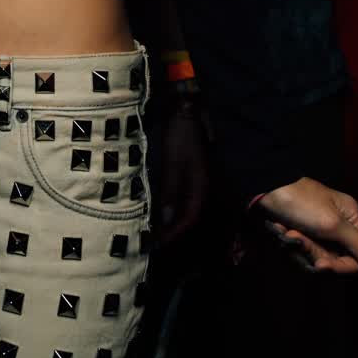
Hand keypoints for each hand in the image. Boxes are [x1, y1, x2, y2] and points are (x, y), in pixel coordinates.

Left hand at [155, 104, 210, 246]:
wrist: (187, 112)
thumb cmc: (180, 136)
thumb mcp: (172, 163)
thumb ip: (170, 191)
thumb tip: (166, 220)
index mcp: (200, 187)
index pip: (188, 219)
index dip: (172, 234)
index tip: (157, 245)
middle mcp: (202, 188)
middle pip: (190, 217)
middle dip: (173, 232)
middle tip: (154, 244)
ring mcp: (197, 181)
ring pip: (187, 209)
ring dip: (172, 222)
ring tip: (156, 233)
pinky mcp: (191, 175)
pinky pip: (184, 198)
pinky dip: (172, 209)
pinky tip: (161, 212)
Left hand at [253, 175, 357, 275]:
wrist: (265, 188)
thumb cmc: (301, 201)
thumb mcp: (332, 224)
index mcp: (351, 219)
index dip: (341, 266)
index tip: (321, 265)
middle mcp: (339, 226)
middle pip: (334, 260)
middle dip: (312, 253)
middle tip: (297, 238)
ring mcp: (319, 231)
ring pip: (314, 258)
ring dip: (298, 248)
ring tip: (287, 230)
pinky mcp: (301, 232)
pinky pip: (300, 252)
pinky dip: (289, 243)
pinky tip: (281, 229)